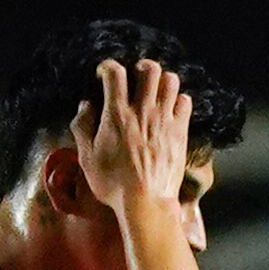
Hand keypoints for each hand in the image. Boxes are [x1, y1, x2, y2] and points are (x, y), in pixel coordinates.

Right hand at [70, 57, 194, 214]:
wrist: (146, 203)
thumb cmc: (113, 183)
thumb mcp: (86, 157)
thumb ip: (82, 126)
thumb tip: (85, 105)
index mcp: (116, 115)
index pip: (115, 72)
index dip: (108, 66)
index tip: (104, 75)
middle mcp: (142, 112)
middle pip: (149, 70)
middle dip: (141, 67)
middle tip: (136, 77)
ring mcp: (164, 121)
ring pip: (171, 81)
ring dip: (162, 81)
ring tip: (155, 91)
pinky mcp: (180, 133)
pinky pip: (186, 102)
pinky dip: (179, 100)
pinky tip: (170, 109)